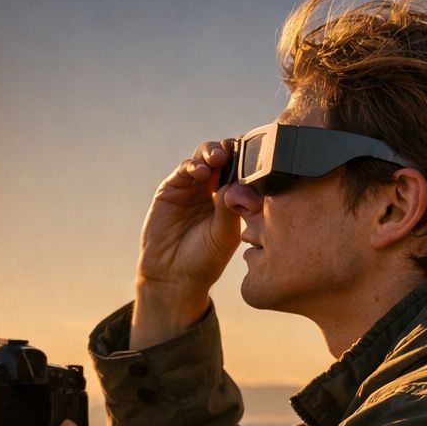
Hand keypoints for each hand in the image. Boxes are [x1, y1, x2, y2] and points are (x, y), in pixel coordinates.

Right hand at [132, 140, 241, 348]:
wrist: (174, 276)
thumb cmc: (205, 260)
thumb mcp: (225, 233)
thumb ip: (230, 206)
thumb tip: (236, 178)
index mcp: (232, 198)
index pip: (242, 169)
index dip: (248, 159)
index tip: (255, 157)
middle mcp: (213, 188)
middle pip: (225, 155)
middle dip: (231, 149)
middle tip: (235, 152)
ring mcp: (192, 187)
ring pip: (204, 156)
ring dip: (212, 152)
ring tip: (218, 158)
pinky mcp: (171, 189)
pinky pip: (184, 169)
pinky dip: (193, 165)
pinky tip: (201, 172)